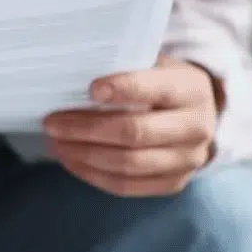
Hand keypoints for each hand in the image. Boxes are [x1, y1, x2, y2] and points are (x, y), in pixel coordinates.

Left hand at [43, 58, 219, 196]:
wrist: (199, 115)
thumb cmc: (164, 83)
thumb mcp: (155, 65)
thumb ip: (126, 67)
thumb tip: (74, 76)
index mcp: (191, 89)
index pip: (155, 90)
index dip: (122, 89)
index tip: (90, 89)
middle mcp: (196, 127)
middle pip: (135, 133)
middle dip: (87, 129)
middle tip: (53, 123)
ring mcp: (187, 160)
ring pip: (128, 165)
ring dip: (84, 155)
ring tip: (57, 143)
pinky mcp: (173, 183)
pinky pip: (127, 186)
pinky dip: (93, 175)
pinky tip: (72, 160)